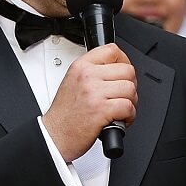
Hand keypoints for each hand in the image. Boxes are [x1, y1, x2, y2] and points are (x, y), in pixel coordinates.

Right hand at [41, 43, 135, 161]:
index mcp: (81, 67)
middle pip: (128, 71)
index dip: (124, 61)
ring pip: (130, 89)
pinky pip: (129, 106)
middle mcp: (87, 76)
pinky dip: (129, 116)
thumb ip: (93, 72)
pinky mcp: (102, 109)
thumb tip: (117, 70)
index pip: (112, 50)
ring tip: (119, 110)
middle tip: (122, 96)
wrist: (55, 135)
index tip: (123, 73)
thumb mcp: (73, 82)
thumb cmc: (65, 114)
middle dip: (130, 86)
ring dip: (131, 103)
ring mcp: (95, 92)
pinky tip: (120, 119)